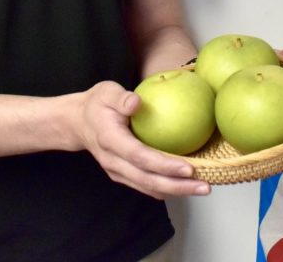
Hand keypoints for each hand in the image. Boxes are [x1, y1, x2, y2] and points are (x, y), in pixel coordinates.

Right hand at [75, 81, 210, 199]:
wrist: (77, 123)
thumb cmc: (97, 104)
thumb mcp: (107, 92)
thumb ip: (121, 98)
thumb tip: (137, 102)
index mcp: (110, 140)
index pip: (140, 156)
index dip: (164, 165)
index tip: (188, 168)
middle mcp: (113, 161)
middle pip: (147, 179)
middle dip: (178, 186)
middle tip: (204, 187)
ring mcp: (117, 171)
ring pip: (148, 187)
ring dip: (176, 191)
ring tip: (201, 188)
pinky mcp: (123, 175)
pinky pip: (146, 186)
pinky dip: (167, 188)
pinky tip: (186, 184)